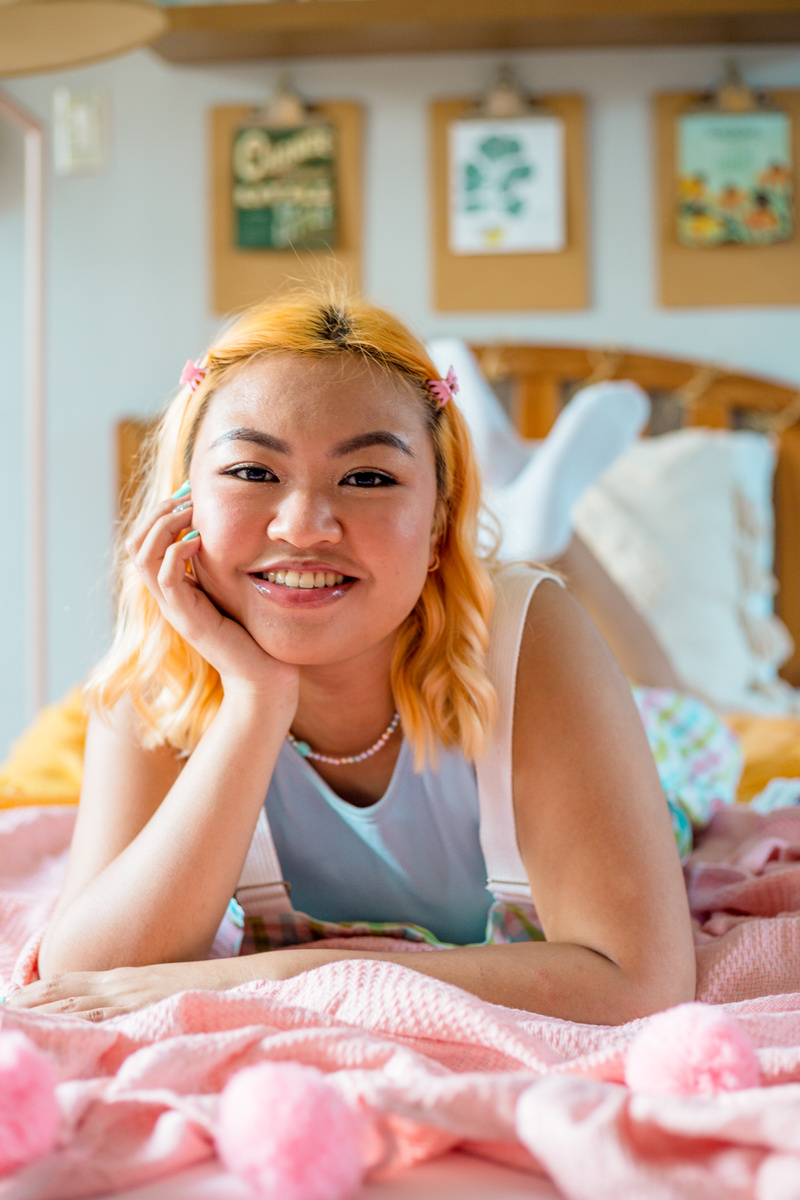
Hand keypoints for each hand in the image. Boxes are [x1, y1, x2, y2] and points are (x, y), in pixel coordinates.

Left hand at [3, 958, 247, 1020]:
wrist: (238, 978)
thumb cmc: (201, 989)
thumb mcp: (159, 990)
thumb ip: (134, 1000)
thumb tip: (112, 1016)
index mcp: (124, 976)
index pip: (70, 980)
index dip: (39, 988)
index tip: (12, 997)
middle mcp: (122, 980)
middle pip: (65, 988)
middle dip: (30, 999)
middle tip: (2, 1006)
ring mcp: (133, 992)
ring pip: (76, 1000)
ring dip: (43, 1009)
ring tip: (13, 1014)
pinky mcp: (146, 1004)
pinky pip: (104, 1014)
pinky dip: (76, 1019)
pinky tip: (57, 1026)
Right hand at [127, 492, 298, 709]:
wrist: (263, 676)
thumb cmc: (254, 631)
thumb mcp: (234, 587)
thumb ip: (222, 563)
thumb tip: (225, 529)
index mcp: (176, 587)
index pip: (146, 542)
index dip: (160, 513)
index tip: (187, 494)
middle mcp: (168, 597)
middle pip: (136, 545)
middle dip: (157, 513)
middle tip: (184, 497)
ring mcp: (175, 609)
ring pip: (143, 558)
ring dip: (163, 526)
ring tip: (189, 512)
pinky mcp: (188, 620)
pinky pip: (166, 579)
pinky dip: (176, 552)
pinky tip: (198, 539)